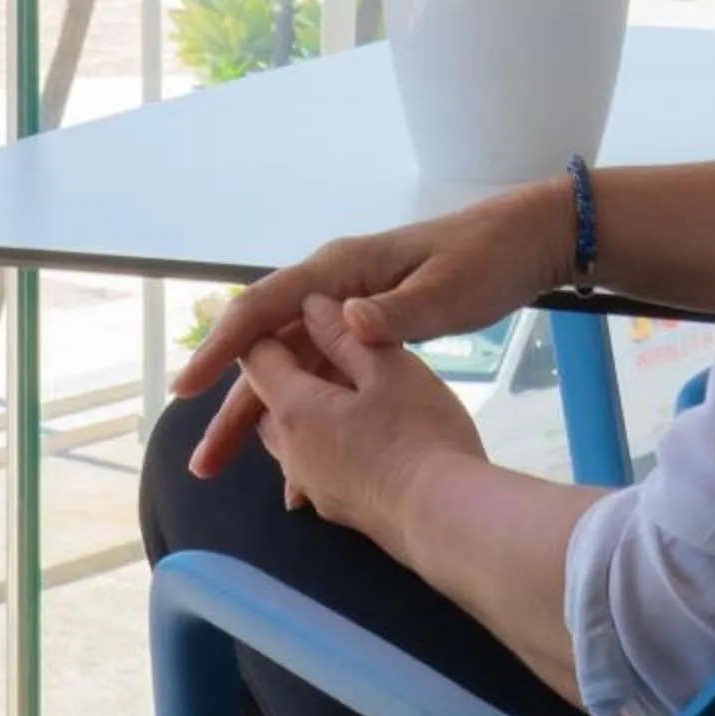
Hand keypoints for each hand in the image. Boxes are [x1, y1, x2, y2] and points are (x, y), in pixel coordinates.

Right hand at [174, 180, 569, 479]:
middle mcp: (334, 287)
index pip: (265, 306)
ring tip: (228, 472)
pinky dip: (304, 418)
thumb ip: (399, 310)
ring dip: (261, 419)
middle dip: (233, 405)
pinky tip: (296, 465)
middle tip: (202, 463)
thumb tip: (348, 320)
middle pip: (267, 348)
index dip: (223, 348)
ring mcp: (349, 309)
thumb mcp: (449, 288)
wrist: (526, 243)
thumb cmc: (487, 259)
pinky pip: (321, 378)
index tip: (188, 389)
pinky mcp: (368, 331)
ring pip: (290, 369)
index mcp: (342, 269)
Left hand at [228, 293, 486, 552]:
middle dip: (285, 372)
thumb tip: (311, 306)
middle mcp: (290, 451)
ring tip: (341, 394)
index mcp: (294, 408)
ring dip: (305, 413)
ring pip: (289, 439)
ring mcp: (312, 487)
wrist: (445, 518)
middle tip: (323, 349)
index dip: (270, 330)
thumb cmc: (417, 431)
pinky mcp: (338, 512)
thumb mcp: (387, 367)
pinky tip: (355, 442)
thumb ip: (345, 335)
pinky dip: (325, 445)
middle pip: (266, 402)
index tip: (295, 315)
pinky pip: (314, 467)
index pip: (256, 358)